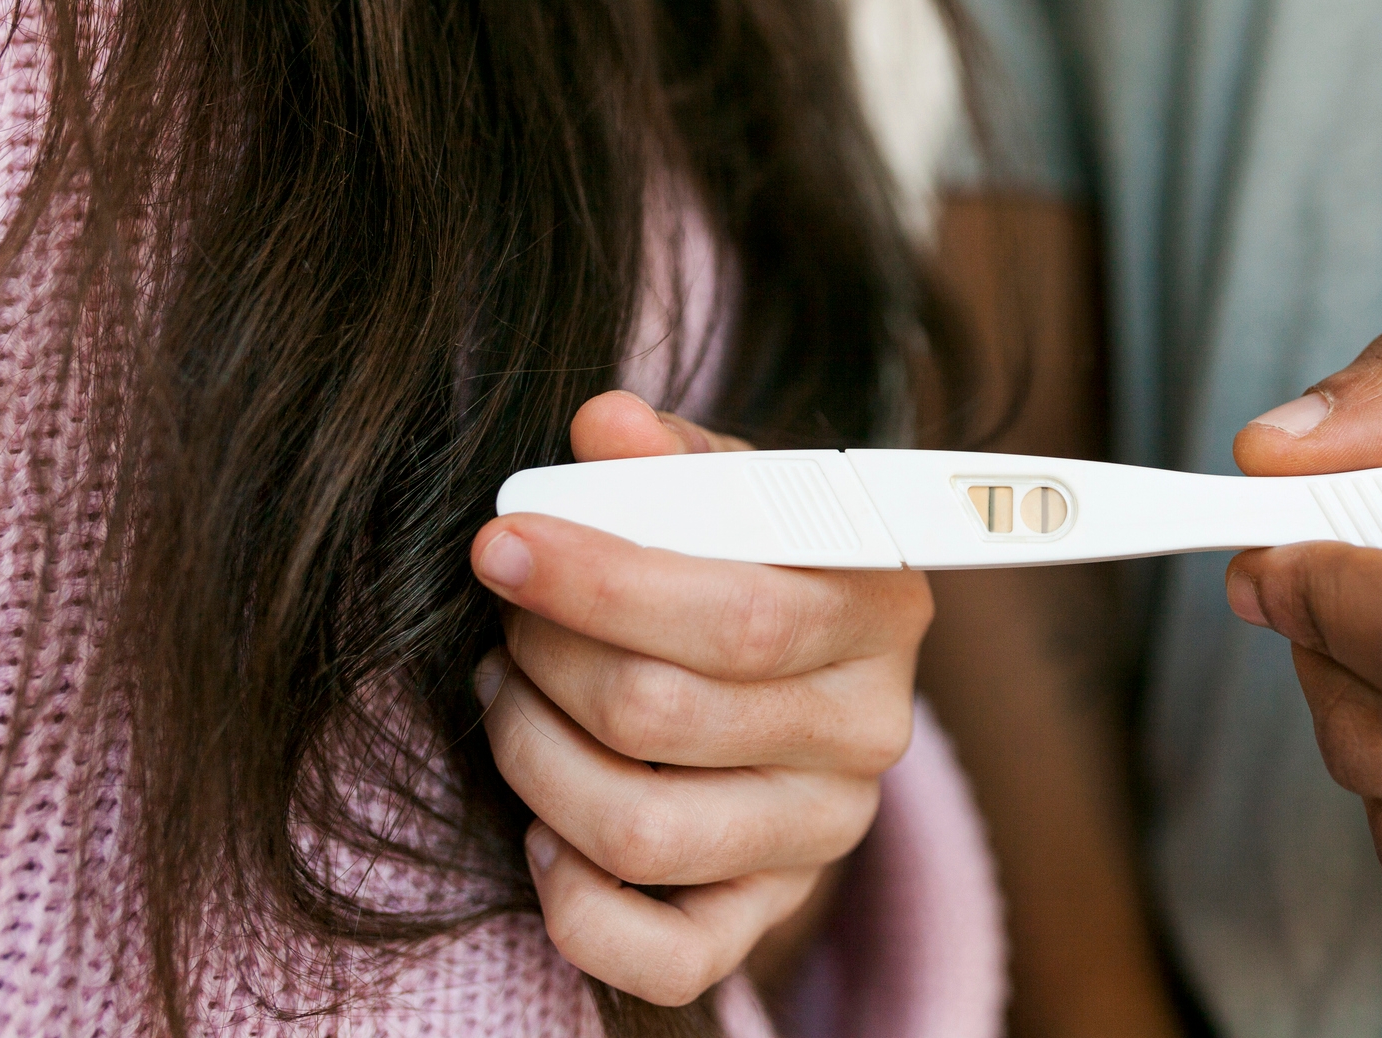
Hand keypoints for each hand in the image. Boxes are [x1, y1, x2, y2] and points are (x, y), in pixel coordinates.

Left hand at [471, 391, 932, 1005]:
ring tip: (507, 701)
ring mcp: (827, 832)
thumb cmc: (744, 564)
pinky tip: (545, 831)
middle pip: (666, 719)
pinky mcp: (775, 912)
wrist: (793, 678)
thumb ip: (665, 459)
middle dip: (547, 662)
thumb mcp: (723, 494)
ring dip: (533, 762)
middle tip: (505, 625)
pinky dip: (574, 903)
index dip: (604, 584)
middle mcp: (872, 729)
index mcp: (878, 606)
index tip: (503, 545)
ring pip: (642, 833)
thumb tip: (605, 423)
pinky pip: (664, 957)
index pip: (739, 614)